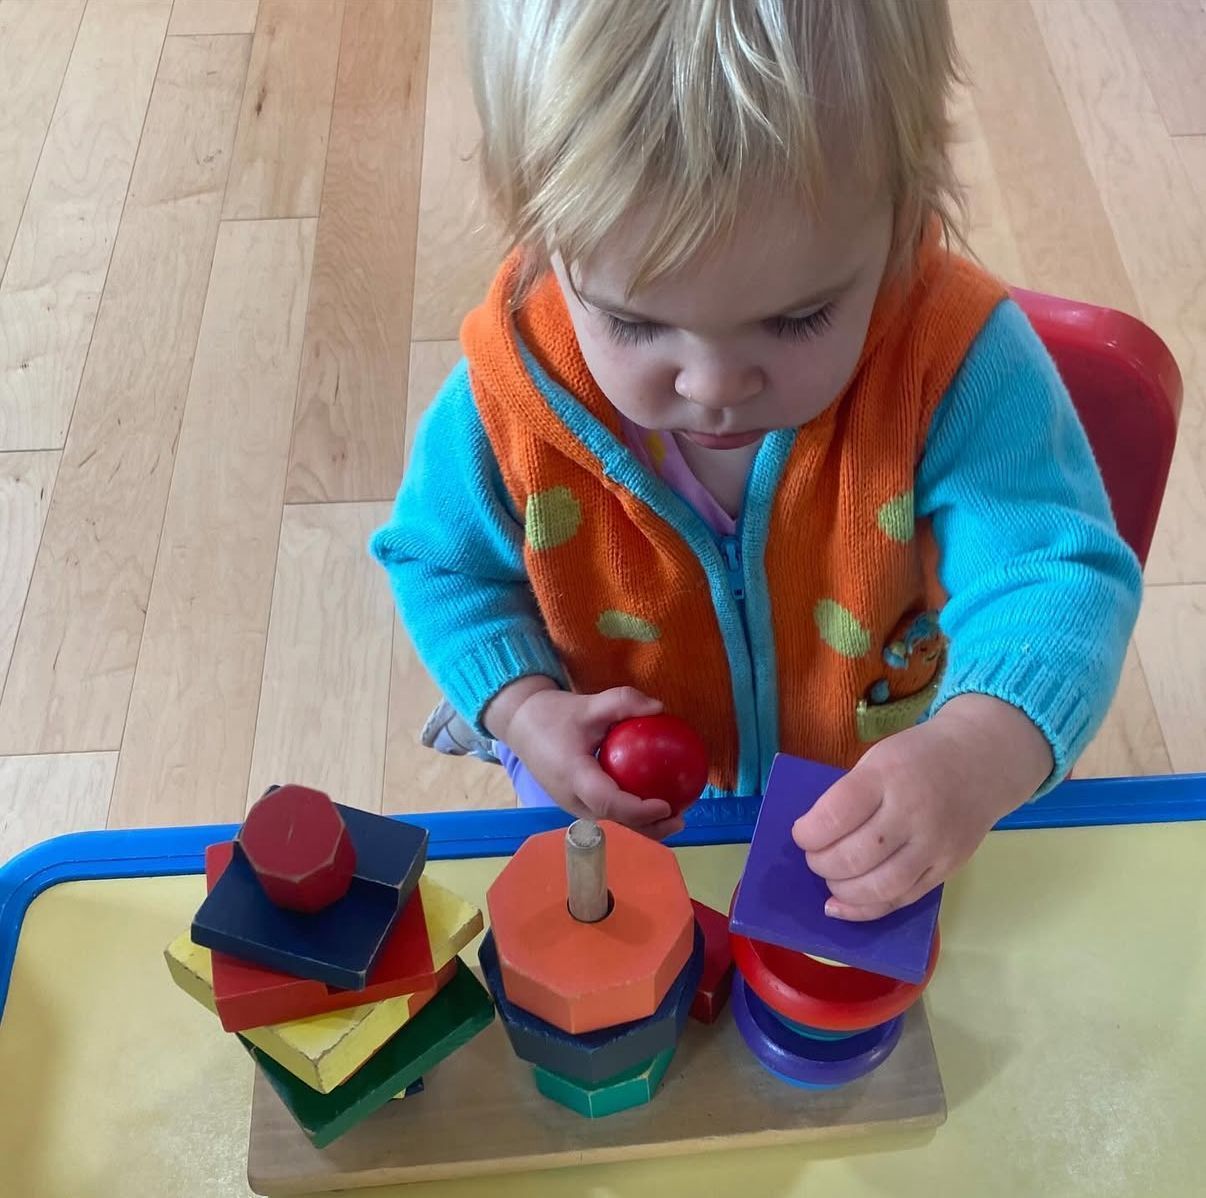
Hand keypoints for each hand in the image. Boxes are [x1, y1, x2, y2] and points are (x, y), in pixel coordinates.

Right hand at [486, 680, 685, 839]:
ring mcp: (573, 805)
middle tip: (680, 818)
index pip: (608, 802)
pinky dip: (631, 812)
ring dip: (642, 825)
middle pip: (614, 822)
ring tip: (675, 817)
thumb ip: (622, 702)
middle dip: (649, 828)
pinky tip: (654, 800)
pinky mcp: (576, 802)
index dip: (638, 810)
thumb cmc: (554, 715)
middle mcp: (572, 799)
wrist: (521, 725)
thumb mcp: (589, 703)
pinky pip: (607, 813)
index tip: (666, 805)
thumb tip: (660, 707)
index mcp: (573, 776)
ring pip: (612, 823)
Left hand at [791, 694, 1052, 920]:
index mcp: (887, 776)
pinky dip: (866, 909)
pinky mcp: (947, 868)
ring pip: (879, 886)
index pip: (836, 814)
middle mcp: (912, 813)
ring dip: (842, 890)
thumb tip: (814, 836)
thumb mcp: (877, 759)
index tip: (801, 833)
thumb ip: (849, 795)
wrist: (981, 760)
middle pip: (855, 856)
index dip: (808, 832)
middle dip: (821, 863)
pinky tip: (843, 905)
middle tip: (814, 856)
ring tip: (830, 879)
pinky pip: (902, 899)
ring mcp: (934, 845)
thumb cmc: (917, 757)